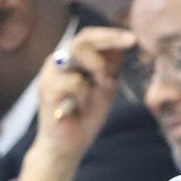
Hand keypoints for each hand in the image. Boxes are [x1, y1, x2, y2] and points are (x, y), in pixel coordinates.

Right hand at [15, 27, 135, 180]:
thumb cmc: (86, 116)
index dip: (111, 34)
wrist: (68, 147)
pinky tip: (80, 109)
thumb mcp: (105, 86)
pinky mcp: (46, 88)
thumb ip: (111, 66)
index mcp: (72, 59)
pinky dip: (86, 96)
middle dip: (110, 39)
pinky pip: (75, 81)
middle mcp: (58, 61)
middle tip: (131, 42)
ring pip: (78, 52)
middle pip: (83, 37)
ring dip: (100, 68)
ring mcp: (50, 73)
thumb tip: (124, 43)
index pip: (90, 36)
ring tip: (103, 86)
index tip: (134, 39)